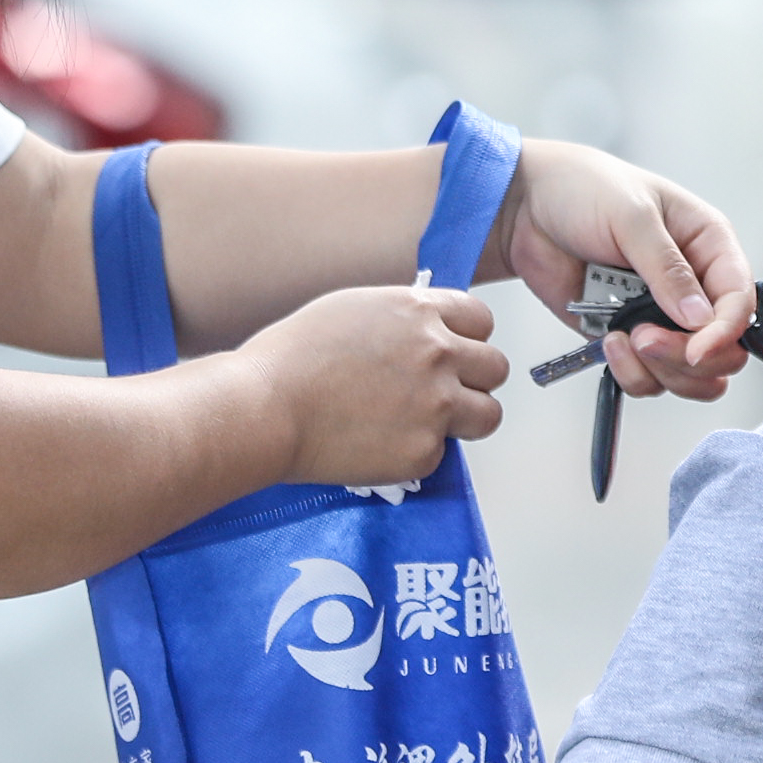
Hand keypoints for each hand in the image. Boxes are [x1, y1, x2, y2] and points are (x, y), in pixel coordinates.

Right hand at [230, 283, 507, 485]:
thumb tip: (423, 332)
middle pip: (496, 367)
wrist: (266, 408)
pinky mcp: (424, 451)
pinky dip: (417, 452)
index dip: (468, 338)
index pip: (480, 319)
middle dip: (474, 379)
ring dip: (465, 419)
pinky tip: (380, 444)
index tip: (456, 351)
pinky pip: (441, 453)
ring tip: (426, 423)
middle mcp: (438, 354)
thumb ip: (401, 320)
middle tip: (445, 391)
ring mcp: (436, 404)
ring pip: (488, 414)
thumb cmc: (290, 360)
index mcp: (419, 312)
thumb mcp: (352, 310)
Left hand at [496, 145, 760, 402]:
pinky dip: (631, 373)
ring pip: (690, 375)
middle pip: (724, 350)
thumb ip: (668, 268)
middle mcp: (695, 287)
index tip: (696, 349)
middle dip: (686, 356)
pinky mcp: (630, 339)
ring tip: (622, 337)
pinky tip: (607, 341)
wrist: (524, 208)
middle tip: (645, 337)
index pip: (740, 301)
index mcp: (710, 246)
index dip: (725, 332)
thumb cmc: (582, 189)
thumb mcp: (631, 216)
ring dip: (658, 369)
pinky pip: (649, 379)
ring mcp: (663, 317)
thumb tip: (699, 317)